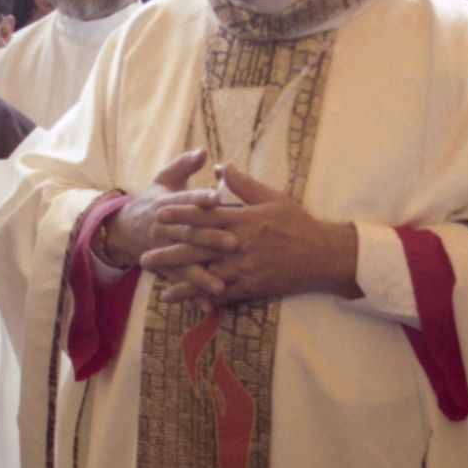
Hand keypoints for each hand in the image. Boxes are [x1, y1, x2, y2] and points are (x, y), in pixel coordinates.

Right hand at [101, 149, 235, 299]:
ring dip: (203, 276)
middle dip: (211, 239)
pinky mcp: (165, 269)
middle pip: (190, 234)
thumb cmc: (154, 199)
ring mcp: (165, 251)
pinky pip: (181, 283)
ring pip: (185, 263)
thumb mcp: (165, 178)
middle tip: (234, 243)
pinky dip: (194, 296)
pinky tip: (209, 306)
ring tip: (222, 285)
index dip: (200, 198)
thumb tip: (204, 151)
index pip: (186, 200)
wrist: (125, 229)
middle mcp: (166, 229)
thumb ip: (184, 164)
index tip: (217, 197)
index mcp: (168, 204)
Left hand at [150, 165, 357, 305]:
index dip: (180, 214)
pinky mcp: (251, 285)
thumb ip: (244, 185)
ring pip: (205, 273)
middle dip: (169, 252)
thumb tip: (221, 166)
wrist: (322, 255)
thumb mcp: (273, 198)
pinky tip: (186, 301)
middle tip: (145, 256)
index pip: (205, 215)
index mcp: (243, 219)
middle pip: (198, 247)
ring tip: (156, 284)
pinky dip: (201, 297)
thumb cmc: (298, 224)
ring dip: (179, 280)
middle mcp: (239, 244)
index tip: (159, 213)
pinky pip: (222, 293)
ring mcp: (244, 267)